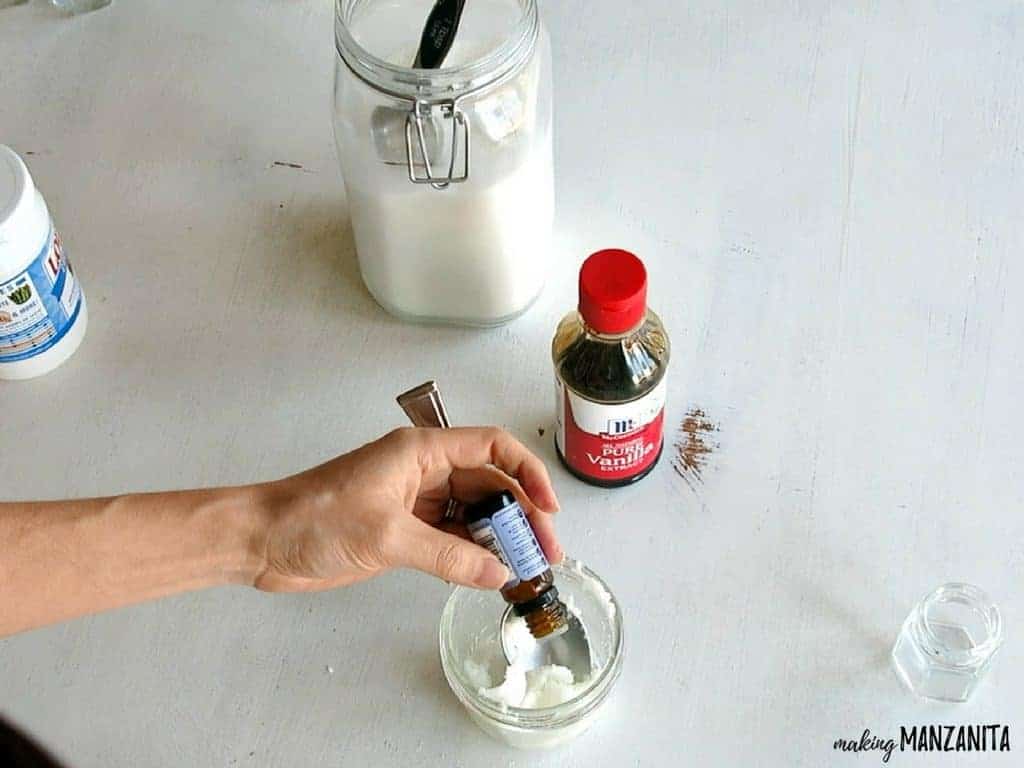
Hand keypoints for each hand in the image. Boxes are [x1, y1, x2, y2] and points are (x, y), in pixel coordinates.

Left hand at [252, 427, 562, 591]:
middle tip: (545, 552)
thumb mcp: (387, 536)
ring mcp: (414, 502)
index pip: (490, 446)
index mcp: (420, 452)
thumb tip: (499, 573)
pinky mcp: (403, 531)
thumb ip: (448, 555)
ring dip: (499, 537)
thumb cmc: (314, 519)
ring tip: (526, 567)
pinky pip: (451, 538)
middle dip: (520, 514)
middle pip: (489, 483)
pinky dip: (473, 554)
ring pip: (473, 513)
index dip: (526, 471)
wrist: (263, 541)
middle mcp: (423, 471)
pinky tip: (491, 574)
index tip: (547, 507)